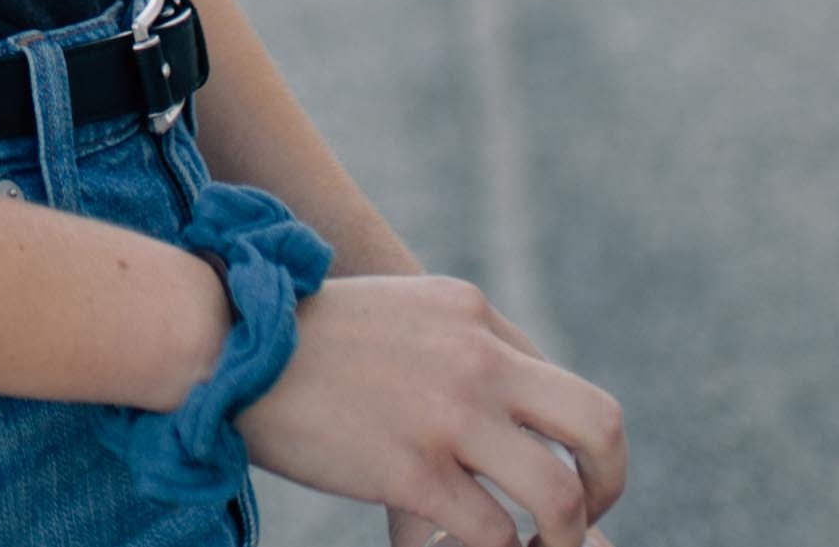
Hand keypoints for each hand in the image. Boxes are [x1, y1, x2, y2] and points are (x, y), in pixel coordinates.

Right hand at [239, 273, 624, 546]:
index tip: (552, 474)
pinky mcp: (413, 471)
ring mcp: (448, 416)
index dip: (567, 443)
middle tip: (588, 518)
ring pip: (560, 496)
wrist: (229, 340)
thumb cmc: (305, 337)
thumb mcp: (401, 314)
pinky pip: (494, 536)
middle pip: (598, 427)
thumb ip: (457, 347)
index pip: (560, 384)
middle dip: (609, 486)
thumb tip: (503, 416)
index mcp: (472, 313)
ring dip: (565, 539)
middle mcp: (476, 359)